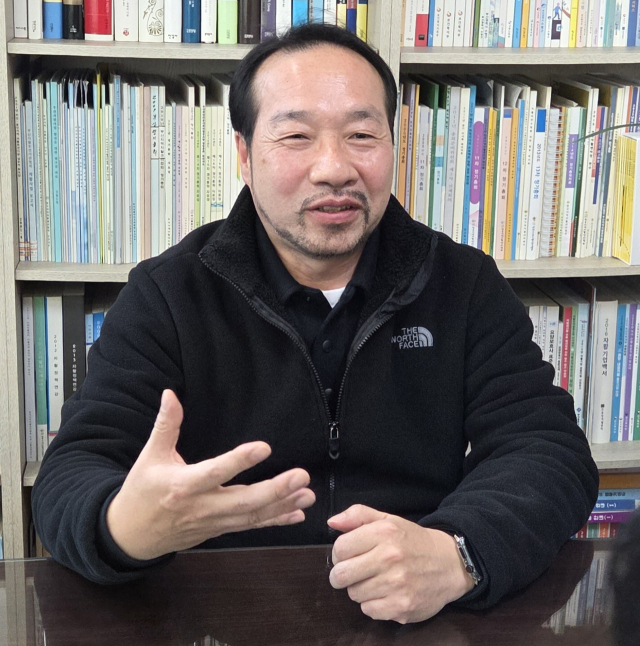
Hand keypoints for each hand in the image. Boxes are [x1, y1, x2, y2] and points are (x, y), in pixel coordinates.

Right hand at [106, 389, 315, 559]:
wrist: (131, 535)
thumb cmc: (141, 491)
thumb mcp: (149, 455)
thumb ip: (165, 425)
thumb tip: (170, 393)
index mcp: (183, 485)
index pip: (215, 472)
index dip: (239, 461)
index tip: (264, 447)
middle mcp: (202, 506)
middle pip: (242, 501)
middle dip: (275, 490)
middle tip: (301, 476)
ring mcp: (213, 522)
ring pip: (251, 516)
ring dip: (282, 506)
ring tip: (307, 493)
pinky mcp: (219, 529)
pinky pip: (250, 526)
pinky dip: (275, 521)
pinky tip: (297, 514)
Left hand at [327, 505, 474, 623]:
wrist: (450, 564)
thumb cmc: (413, 541)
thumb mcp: (388, 519)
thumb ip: (358, 515)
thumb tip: (332, 522)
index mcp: (384, 533)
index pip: (340, 548)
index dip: (340, 553)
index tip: (349, 554)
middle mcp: (389, 558)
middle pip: (341, 575)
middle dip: (342, 574)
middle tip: (354, 571)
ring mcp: (396, 585)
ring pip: (353, 594)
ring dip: (359, 588)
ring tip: (375, 580)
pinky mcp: (402, 607)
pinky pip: (368, 610)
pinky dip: (373, 603)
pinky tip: (386, 593)